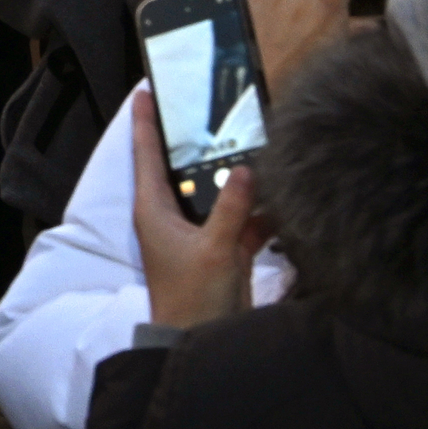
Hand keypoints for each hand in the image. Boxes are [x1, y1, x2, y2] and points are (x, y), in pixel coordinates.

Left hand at [126, 83, 266, 329]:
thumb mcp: (214, 248)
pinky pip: (241, 217)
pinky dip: (259, 208)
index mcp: (153, 208)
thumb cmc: (194, 295)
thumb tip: (245, 168)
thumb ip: (232, 208)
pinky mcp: (221, 245)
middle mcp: (171, 213)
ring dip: (236, 174)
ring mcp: (197, 228)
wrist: (200, 337)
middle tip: (213, 105)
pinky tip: (282, 191)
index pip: (146, 154)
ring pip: (217, 190)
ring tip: (258, 140)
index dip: (145, 121)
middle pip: (184, 167)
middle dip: (199, 141)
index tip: (145, 90)